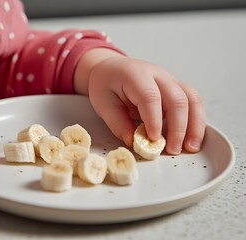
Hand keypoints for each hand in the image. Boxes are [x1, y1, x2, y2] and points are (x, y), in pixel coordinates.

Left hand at [74, 48, 205, 154]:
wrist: (112, 68)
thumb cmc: (106, 84)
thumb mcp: (103, 104)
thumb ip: (117, 123)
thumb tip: (133, 142)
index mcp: (135, 75)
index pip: (150, 96)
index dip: (154, 119)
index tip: (154, 139)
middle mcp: (157, 74)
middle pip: (177, 98)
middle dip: (178, 127)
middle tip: (172, 149)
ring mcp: (169, 80)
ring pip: (191, 99)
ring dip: (194, 125)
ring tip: (190, 147)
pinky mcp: (176, 87)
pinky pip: (193, 101)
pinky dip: (196, 120)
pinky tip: (192, 137)